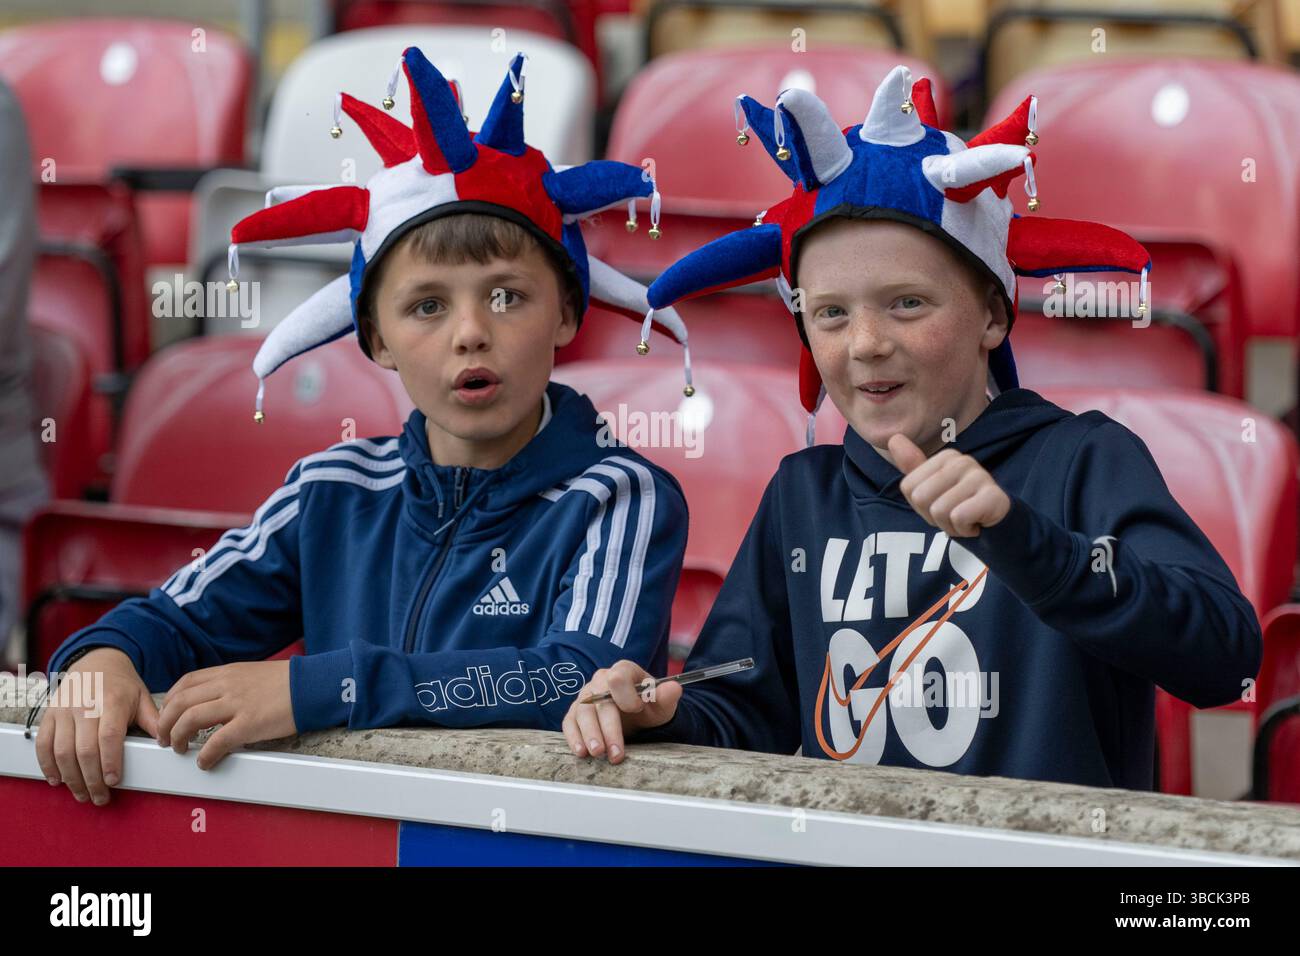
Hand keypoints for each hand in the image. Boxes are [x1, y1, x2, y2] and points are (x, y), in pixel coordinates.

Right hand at [35, 647, 160, 806]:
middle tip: (100, 797)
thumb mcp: (142, 698)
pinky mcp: (49, 715)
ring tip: (82, 794)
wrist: (97, 661)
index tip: (114, 781)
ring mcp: (64, 710)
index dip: (110, 762)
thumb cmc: (121, 684)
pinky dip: (47, 765)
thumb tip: (169, 742)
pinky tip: (57, 780)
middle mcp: (84, 706)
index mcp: (111, 701)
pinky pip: (43, 744)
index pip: (109, 736)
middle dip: (92, 779)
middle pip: (84, 750)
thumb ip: (154, 721)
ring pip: (62, 751)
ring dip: (71, 778)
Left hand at [156, 660, 296, 769]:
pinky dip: (205, 755)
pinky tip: (205, 762)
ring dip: (177, 737)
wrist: (312, 685)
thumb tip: (215, 702)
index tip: (167, 715)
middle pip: (180, 702)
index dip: (170, 701)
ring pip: (190, 719)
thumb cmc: (288, 682)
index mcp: (227, 673)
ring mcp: (237, 704)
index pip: (186, 683)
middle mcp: (227, 686)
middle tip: (165, 738)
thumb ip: (231, 685)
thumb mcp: (253, 674)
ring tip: (180, 749)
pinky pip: (216, 742)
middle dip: (165, 723)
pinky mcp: (249, 723)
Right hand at [561, 660, 680, 764]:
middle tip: (616, 750)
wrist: (639, 718)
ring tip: (599, 753)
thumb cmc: (649, 708)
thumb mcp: (662, 704)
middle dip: (608, 726)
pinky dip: (574, 737)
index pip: (618, 676)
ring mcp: (586, 697)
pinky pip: (569, 723)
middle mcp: (601, 681)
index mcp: (623, 671)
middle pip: (599, 699)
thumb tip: (674, 688)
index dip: (626, 694)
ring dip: (591, 734)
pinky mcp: (576, 713)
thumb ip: (667, 696)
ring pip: (583, 712)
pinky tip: (581, 752)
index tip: (637, 710)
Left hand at [889, 433, 1010, 537]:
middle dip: (934, 517)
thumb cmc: (959, 505)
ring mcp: (980, 476)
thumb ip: (912, 466)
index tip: (941, 504)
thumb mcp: (930, 488)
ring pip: (940, 511)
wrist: (994, 523)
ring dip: (950, 526)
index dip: (920, 507)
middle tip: (954, 515)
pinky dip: (964, 530)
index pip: (909, 489)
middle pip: (921, 499)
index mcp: (945, 457)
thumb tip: (893, 438)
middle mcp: (963, 461)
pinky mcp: (993, 496)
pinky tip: (977, 523)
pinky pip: (959, 518)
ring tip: (966, 519)